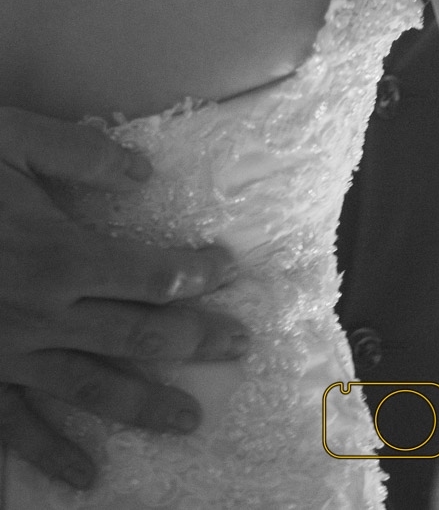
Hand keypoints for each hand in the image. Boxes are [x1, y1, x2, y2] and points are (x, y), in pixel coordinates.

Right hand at [0, 108, 246, 491]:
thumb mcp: (12, 139)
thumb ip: (80, 154)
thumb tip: (142, 171)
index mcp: (60, 256)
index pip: (153, 275)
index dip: (198, 273)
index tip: (229, 270)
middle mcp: (44, 315)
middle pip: (138, 335)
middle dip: (195, 341)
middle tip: (239, 346)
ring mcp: (10, 354)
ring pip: (91, 388)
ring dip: (144, 406)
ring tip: (189, 421)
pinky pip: (17, 426)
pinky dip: (50, 455)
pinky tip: (84, 476)